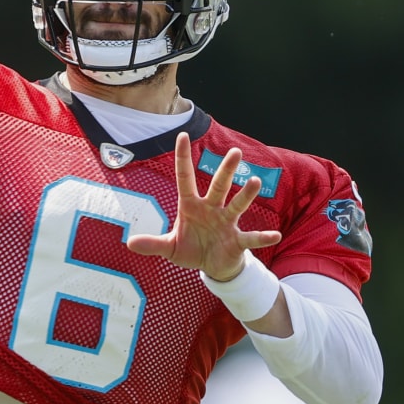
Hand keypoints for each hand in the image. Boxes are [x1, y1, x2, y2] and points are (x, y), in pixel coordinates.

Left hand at [126, 132, 280, 279]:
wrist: (211, 267)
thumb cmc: (191, 250)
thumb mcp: (169, 248)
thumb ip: (152, 244)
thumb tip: (129, 243)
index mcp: (191, 206)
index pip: (185, 178)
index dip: (183, 158)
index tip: (181, 135)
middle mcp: (211, 209)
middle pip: (218, 186)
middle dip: (226, 171)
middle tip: (235, 153)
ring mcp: (226, 223)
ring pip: (236, 205)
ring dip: (246, 195)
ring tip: (254, 182)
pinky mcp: (237, 241)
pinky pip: (251, 238)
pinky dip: (263, 237)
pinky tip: (275, 234)